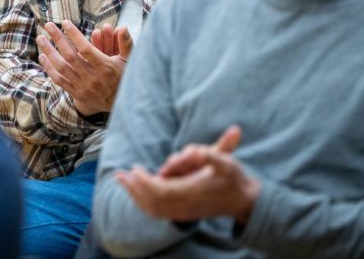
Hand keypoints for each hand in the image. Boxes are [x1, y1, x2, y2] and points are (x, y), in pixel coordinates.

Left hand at [37, 21, 132, 115]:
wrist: (120, 104)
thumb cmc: (124, 77)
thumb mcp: (129, 61)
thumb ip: (126, 43)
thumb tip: (123, 27)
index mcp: (106, 68)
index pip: (86, 49)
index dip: (74, 35)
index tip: (65, 23)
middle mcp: (93, 78)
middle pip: (70, 55)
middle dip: (58, 39)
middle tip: (48, 25)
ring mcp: (83, 87)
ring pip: (62, 67)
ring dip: (49, 52)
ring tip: (40, 38)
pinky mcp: (77, 94)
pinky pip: (59, 80)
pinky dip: (49, 68)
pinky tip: (42, 56)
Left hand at [116, 125, 259, 223]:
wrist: (244, 201)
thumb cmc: (234, 179)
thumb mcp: (227, 161)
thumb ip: (213, 154)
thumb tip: (198, 151)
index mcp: (192, 192)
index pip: (161, 191)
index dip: (145, 182)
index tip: (134, 170)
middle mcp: (185, 205)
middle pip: (152, 202)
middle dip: (134, 188)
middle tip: (120, 175)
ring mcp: (183, 211)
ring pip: (153, 209)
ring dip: (136, 195)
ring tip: (122, 180)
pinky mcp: (183, 213)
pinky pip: (158, 212)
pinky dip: (144, 203)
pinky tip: (134, 192)